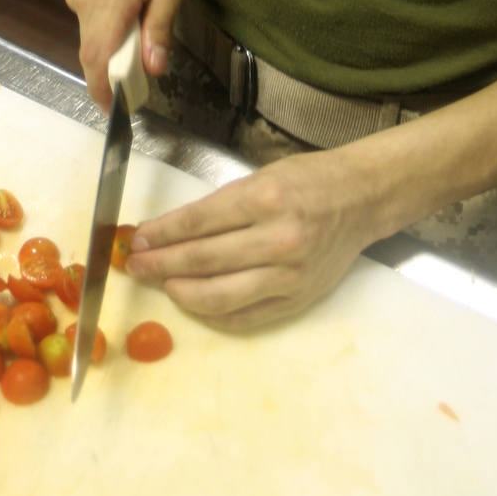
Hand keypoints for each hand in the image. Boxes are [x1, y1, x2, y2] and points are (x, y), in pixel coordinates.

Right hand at [65, 0, 189, 106]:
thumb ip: (160, 26)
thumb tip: (154, 67)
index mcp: (109, 1)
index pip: (95, 61)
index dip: (103, 90)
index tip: (117, 109)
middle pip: (93, 50)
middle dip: (115, 69)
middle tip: (146, 73)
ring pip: (93, 32)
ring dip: (115, 41)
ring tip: (146, 31)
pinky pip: (91, 13)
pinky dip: (109, 21)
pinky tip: (133, 6)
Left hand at [124, 149, 370, 330]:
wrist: (361, 199)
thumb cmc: (308, 181)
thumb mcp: (261, 178)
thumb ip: (218, 207)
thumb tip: (167, 231)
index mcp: (266, 198)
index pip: (197, 222)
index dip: (161, 234)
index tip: (137, 239)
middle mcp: (279, 238)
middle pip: (202, 260)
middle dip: (160, 264)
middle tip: (136, 265)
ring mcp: (290, 275)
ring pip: (218, 296)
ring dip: (180, 292)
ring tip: (162, 283)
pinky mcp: (298, 300)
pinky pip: (244, 317)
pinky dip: (212, 314)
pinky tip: (193, 303)